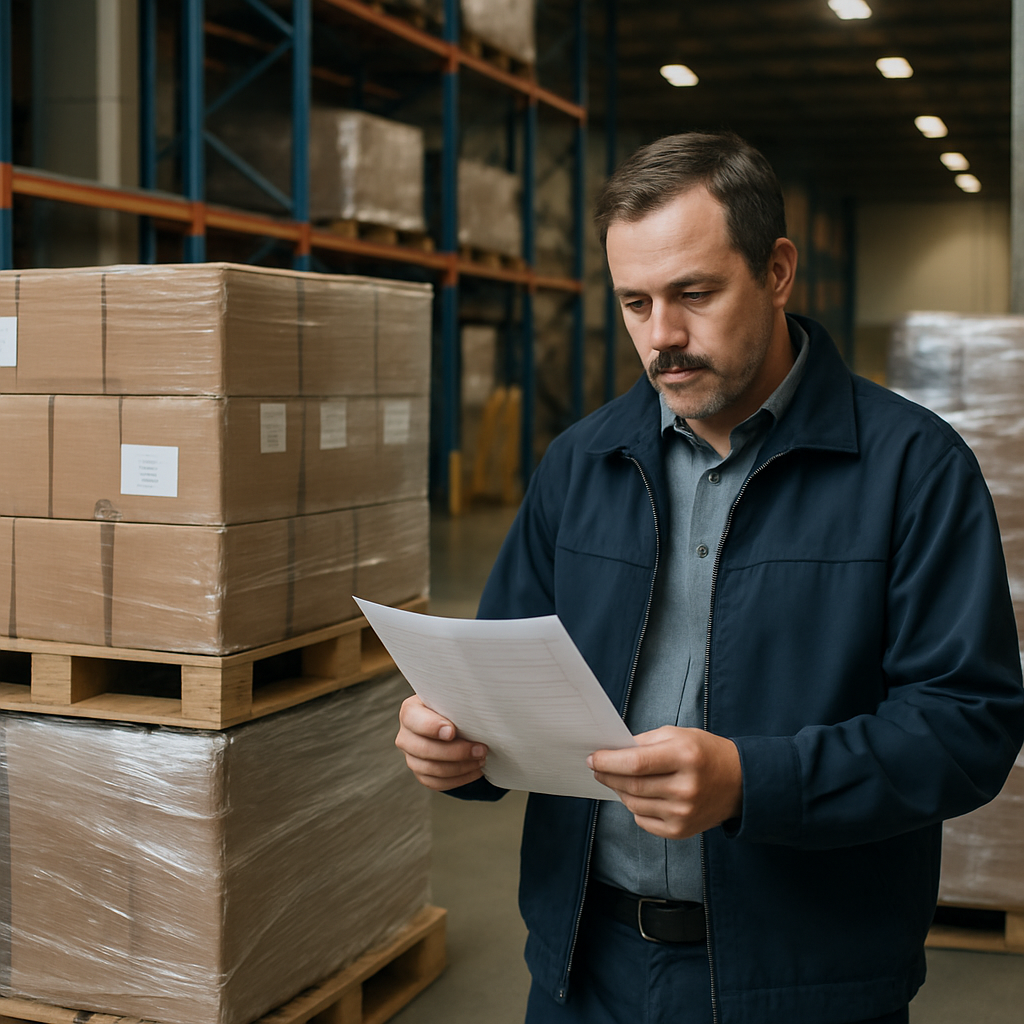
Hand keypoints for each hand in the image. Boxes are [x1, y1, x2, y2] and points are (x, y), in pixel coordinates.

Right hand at [396, 695, 488, 790]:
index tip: (452, 732)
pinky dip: (459, 779)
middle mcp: (406, 736)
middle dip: (456, 752)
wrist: (453, 721)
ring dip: (461, 767)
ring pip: (432, 769)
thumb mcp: (451, 699)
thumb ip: (455, 703)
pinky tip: (475, 771)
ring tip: (481, 759)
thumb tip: (476, 711)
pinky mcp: (421, 773)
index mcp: (410, 712)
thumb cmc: (453, 706)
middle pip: (424, 750)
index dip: (432, 727)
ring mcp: (411, 757)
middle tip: (480, 749)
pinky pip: (436, 783)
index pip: (414, 720)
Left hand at [587, 727, 742, 838]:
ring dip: (619, 791)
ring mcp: (683, 812)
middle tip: (597, 768)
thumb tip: (613, 751)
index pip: (636, 762)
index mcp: (685, 757)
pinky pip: (643, 820)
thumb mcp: (678, 735)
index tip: (593, 758)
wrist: (739, 783)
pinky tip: (639, 795)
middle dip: (608, 775)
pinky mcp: (681, 830)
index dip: (609, 761)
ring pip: (634, 804)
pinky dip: (634, 808)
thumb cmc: (705, 754)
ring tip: (618, 779)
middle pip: (632, 785)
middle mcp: (685, 787)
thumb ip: (645, 742)